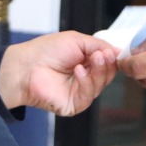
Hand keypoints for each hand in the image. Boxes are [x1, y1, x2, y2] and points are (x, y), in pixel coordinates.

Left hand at [0, 31, 118, 115]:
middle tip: (103, 55)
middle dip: (107, 64)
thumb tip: (119, 51)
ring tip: (93, 59)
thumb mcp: (77, 40)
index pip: (107, 63)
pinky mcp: (73, 105)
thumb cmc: (46, 51)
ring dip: (99, 71)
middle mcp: (84, 78)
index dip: (112, 58)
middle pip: (107, 75)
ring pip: (100, 85)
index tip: (115, 52)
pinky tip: (79, 71)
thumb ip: (99, 45)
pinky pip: (88, 96)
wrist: (26, 66)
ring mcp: (79, 93)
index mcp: (86, 63)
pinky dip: (86, 82)